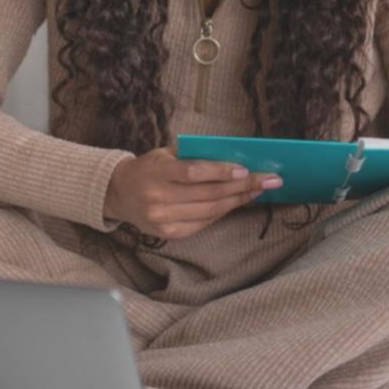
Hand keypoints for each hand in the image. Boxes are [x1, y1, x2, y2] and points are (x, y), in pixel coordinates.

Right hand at [103, 147, 283, 240]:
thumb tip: (233, 157)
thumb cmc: (149, 168)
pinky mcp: (169, 234)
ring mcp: (163, 220)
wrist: (120, 194)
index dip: (220, 172)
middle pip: (207, 195)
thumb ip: (193, 155)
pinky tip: (239, 202)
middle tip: (268, 180)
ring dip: (238, 200)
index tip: (245, 169)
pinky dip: (224, 212)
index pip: (192, 173)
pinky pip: (204, 223)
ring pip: (210, 211)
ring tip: (260, 190)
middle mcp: (158, 199)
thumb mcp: (164, 154)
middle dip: (242, 187)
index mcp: (156, 174)